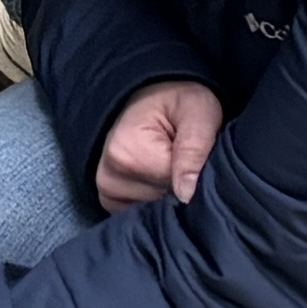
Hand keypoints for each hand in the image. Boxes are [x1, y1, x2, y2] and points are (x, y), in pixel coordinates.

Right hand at [93, 77, 224, 206]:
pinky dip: (155, 201)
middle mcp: (108, 176)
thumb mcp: (198, 113)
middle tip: (187, 158)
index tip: (201, 157)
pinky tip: (161, 179)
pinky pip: (139, 213)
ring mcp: (105, 190)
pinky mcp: (109, 198)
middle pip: (162, 204)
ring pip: (153, 211)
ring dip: (168, 195)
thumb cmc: (178, 102)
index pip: (176, 189)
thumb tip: (186, 196)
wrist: (151, 95)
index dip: (197, 178)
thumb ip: (195, 150)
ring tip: (172, 165)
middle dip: (182, 188)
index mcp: (127, 153)